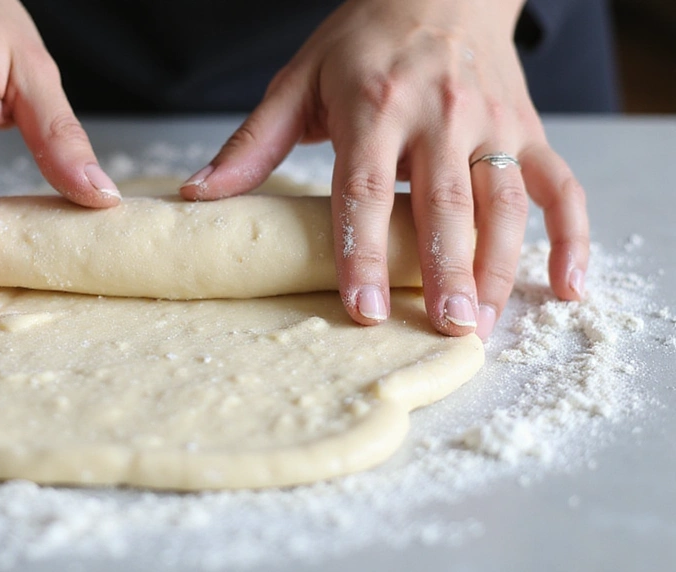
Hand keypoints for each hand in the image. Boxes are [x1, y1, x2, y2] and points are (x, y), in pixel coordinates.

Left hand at [181, 0, 587, 340]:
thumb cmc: (362, 42)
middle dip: (444, 271)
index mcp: (374, 104)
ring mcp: (492, 122)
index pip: (365, 189)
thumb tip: (199, 195)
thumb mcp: (298, 81)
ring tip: (482, 325)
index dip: (362, 251)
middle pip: (445, 203)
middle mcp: (440, 113)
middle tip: (442, 329)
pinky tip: (566, 286)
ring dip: (499, 267)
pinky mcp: (528, 128)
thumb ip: (252, 144)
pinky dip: (572, 236)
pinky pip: (562, 185)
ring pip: (506, 201)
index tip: (361, 308)